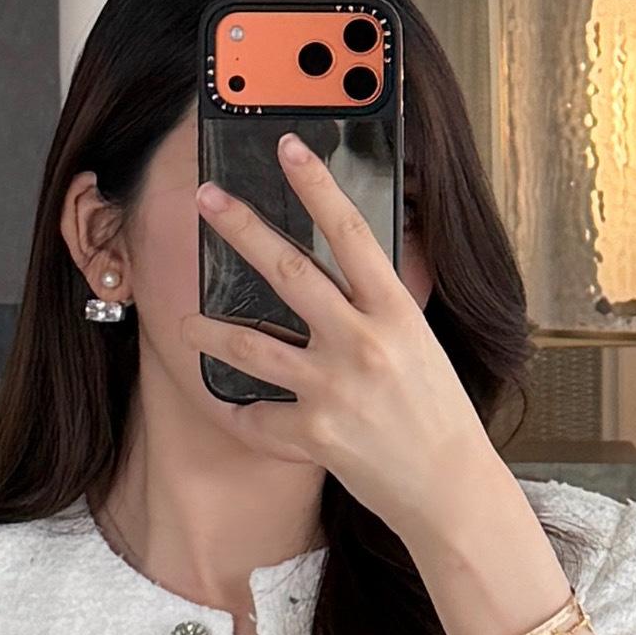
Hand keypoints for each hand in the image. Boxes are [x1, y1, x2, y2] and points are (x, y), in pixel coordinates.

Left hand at [193, 138, 533, 586]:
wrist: (451, 489)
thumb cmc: (436, 413)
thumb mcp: (419, 343)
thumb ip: (379, 306)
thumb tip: (341, 263)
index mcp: (397, 311)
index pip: (351, 232)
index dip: (317, 185)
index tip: (288, 145)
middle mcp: (364, 342)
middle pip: (288, 271)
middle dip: (241, 228)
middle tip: (207, 199)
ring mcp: (335, 389)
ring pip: (250, 344)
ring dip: (208, 330)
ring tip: (184, 323)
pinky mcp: (314, 435)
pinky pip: (254, 416)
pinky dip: (237, 412)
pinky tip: (226, 405)